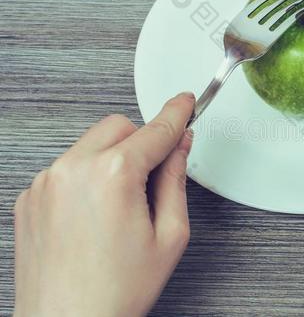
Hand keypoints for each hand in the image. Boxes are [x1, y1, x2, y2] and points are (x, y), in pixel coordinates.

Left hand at [13, 92, 194, 316]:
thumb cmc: (117, 291)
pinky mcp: (30, 197)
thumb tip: (179, 147)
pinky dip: (86, 178)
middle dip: (141, 142)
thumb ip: (175, 180)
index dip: (176, 114)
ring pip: (91, 145)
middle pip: (119, 127)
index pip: (155, 130)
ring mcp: (45, 182)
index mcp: (113, 176)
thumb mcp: (169, 235)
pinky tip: (93, 216)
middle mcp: (72, 170)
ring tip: (119, 208)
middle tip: (152, 178)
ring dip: (112, 160)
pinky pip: (67, 168)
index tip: (185, 102)